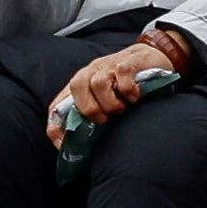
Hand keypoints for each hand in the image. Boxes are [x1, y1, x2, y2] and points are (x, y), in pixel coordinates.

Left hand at [45, 41, 168, 147]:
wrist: (149, 58)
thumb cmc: (124, 86)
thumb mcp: (104, 103)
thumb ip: (91, 120)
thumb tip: (78, 149)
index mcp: (80, 86)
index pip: (57, 106)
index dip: (57, 126)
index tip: (65, 145)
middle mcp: (91, 72)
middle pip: (77, 86)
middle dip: (90, 109)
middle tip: (105, 119)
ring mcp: (109, 65)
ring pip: (99, 82)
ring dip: (110, 102)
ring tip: (122, 109)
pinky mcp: (130, 61)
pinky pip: (123, 74)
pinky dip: (128, 89)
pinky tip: (134, 97)